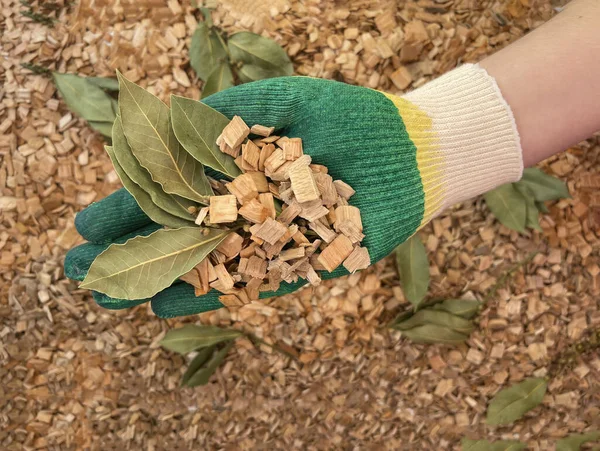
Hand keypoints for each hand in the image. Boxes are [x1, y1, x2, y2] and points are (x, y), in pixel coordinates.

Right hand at [66, 72, 522, 317]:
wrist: (405, 149)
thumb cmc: (343, 116)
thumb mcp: (277, 101)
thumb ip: (225, 116)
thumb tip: (161, 126)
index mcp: (236, 169)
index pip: (170, 190)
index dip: (127, 206)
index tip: (86, 223)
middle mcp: (247, 207)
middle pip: (178, 231)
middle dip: (129, 247)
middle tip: (80, 268)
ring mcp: (269, 238)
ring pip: (205, 263)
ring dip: (156, 278)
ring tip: (110, 294)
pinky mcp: (299, 263)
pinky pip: (248, 282)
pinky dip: (209, 293)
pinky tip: (167, 304)